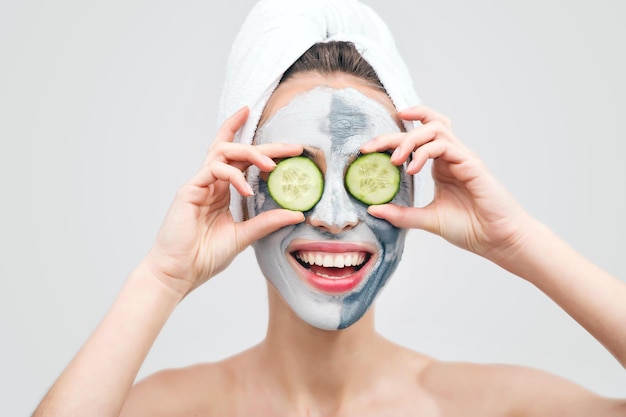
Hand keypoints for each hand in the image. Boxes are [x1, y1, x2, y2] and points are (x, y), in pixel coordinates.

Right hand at [145, 107, 303, 295]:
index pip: (241, 159)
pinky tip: (247, 191)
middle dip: (265, 146)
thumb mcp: (245, 235)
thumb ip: (268, 222)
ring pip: (223, 151)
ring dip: (250, 153)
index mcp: (222, 190)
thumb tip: (297, 214)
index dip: (260, 145)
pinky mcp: (189, 190)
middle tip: (293, 147)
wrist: (179, 273)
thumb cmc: (205, 256)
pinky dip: (234, 176)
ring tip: (271, 166)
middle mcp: (211, 183)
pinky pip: (214, 170)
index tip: (288, 145)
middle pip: (236, 149)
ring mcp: (200, 184)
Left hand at [361, 105, 531, 262]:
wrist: (498, 240)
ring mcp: (462, 157)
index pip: (416, 138)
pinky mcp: (471, 163)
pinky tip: (412, 169)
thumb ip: (402, 214)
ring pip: (435, 128)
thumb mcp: (427, 220)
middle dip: (393, 134)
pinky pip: (445, 145)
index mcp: (441, 166)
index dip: (392, 137)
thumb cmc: (471, 228)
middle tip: (370, 147)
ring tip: (394, 160)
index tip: (367, 148)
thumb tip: (372, 209)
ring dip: (409, 140)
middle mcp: (451, 157)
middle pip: (422, 127)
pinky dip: (425, 152)